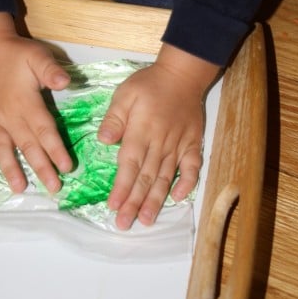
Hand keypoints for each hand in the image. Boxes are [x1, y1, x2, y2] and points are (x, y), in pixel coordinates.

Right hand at [0, 12, 71, 192]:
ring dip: (10, 167)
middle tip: (53, 188)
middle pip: (27, 145)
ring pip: (2, 146)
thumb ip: (51, 71)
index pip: (44, 131)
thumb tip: (66, 83)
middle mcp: (8, 115)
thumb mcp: (37, 56)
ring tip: (19, 187)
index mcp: (25, 103)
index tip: (67, 168)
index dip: (55, 150)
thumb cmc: (16, 52)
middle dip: (41, 167)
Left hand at [98, 43, 219, 229]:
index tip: (113, 207)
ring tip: (148, 220)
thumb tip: (104, 140)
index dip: (122, 187)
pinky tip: (178, 197)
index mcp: (141, 131)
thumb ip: (115, 118)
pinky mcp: (193, 143)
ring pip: (166, 177)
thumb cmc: (149, 84)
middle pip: (146, 177)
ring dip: (156, 200)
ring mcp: (179, 145)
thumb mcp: (125, 93)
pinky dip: (187, 182)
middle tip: (125, 224)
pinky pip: (192, 166)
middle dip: (135, 202)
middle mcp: (160, 142)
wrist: (183, 75)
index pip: (129, 164)